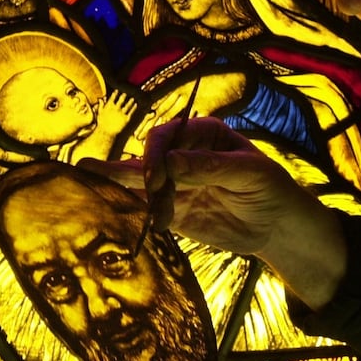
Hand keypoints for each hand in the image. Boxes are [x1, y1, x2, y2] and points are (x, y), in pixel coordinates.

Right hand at [80, 116, 349, 307]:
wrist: (276, 226)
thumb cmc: (269, 188)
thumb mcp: (250, 173)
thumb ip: (211, 167)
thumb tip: (171, 162)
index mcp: (201, 134)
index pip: (167, 137)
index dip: (156, 156)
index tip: (157, 182)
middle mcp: (182, 154)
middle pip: (147, 158)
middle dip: (134, 173)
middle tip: (131, 191)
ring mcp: (173, 183)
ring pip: (139, 182)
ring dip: (118, 185)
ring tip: (84, 178)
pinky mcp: (170, 210)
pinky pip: (145, 208)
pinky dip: (128, 209)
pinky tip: (99, 202)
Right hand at [95, 89, 137, 133]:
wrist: (106, 132)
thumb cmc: (101, 123)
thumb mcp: (99, 113)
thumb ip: (101, 105)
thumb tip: (101, 99)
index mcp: (109, 106)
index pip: (113, 97)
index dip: (115, 93)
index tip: (117, 91)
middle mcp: (116, 108)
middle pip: (121, 99)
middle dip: (123, 96)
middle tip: (125, 94)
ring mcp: (122, 113)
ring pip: (128, 105)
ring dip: (130, 101)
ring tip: (132, 99)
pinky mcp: (126, 118)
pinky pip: (131, 112)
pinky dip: (134, 108)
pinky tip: (135, 105)